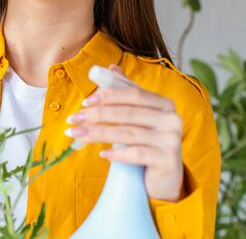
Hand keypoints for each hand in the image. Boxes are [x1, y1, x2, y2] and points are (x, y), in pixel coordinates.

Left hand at [64, 65, 184, 201]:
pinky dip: (118, 153)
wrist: (165, 177)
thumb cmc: (148, 142)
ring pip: (128, 133)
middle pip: (128, 113)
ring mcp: (171, 140)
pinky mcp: (167, 161)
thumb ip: (127, 93)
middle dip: (97, 115)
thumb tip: (110, 67)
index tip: (85, 102)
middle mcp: (172, 119)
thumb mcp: (138, 116)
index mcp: (164, 103)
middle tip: (73, 120)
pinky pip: (137, 154)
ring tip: (77, 135)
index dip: (108, 96)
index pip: (134, 94)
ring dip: (98, 133)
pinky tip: (103, 154)